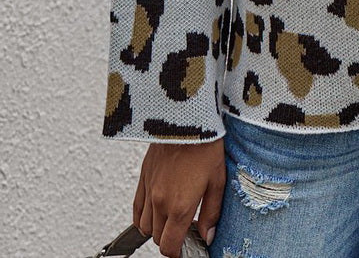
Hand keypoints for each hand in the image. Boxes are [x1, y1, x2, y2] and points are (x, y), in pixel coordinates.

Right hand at [133, 138, 225, 257]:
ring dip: (157, 228)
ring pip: (144, 226)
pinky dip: (143, 216)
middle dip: (170, 239)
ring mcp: (149, 189)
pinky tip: (156, 211)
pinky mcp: (143, 177)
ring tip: (172, 218)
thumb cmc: (205, 146)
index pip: (170, 246)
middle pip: (157, 238)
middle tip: (185, 230)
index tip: (187, 248)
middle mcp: (160, 201)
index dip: (178, 253)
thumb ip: (212, 213)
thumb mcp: (218, 182)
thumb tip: (208, 236)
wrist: (187, 118)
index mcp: (180, 206)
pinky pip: (136, 208)